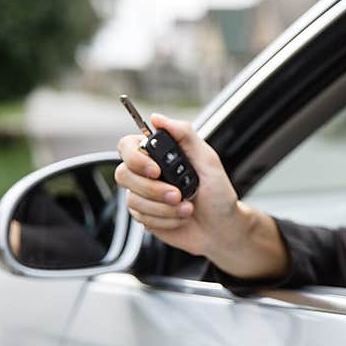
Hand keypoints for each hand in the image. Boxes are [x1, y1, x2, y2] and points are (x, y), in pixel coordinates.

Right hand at [115, 114, 241, 259]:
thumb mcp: (208, 160)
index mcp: (160, 154)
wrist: (222, 228)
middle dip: (153, 189)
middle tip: (178, 194)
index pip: (127, 146)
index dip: (135, 158)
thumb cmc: (219, 194)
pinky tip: (181, 217)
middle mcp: (148, 173)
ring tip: (187, 207)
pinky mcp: (145, 216)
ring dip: (164, 208)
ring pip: (133, 199)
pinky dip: (165, 220)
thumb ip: (184, 134)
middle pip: (123, 174)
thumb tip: (158, 118)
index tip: (156, 170)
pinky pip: (142, 218)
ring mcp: (145, 195)